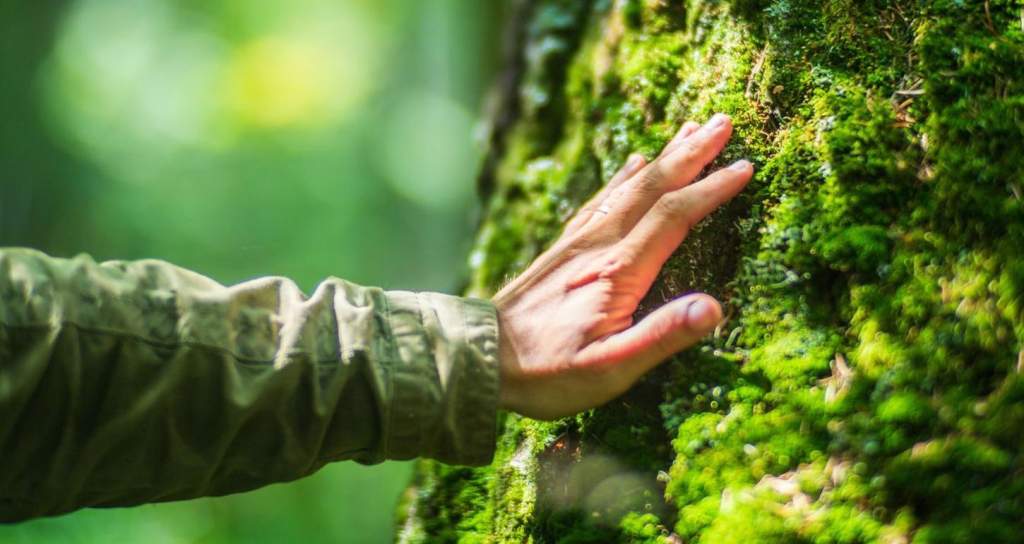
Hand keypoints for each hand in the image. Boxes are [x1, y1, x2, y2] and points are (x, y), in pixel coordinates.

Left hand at [493, 114, 752, 419]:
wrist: (479, 357)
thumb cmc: (548, 372)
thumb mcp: (610, 369)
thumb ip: (662, 336)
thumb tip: (714, 308)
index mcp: (618, 271)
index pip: (675, 217)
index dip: (712, 189)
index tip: (746, 166)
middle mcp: (598, 245)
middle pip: (652, 187)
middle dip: (691, 153)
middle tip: (724, 121)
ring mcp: (577, 243)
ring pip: (628, 188)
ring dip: (663, 157)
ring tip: (689, 130)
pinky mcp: (562, 249)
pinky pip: (599, 200)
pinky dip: (622, 177)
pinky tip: (631, 164)